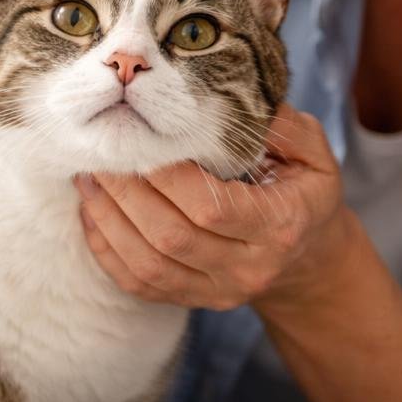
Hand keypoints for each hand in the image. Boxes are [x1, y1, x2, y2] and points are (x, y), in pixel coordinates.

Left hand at [73, 104, 349, 311]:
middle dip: (127, 193)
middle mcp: (250, 268)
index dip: (167, 177)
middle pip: (171, 237)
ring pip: (147, 266)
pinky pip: (138, 284)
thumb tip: (238, 100)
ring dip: (108, 221)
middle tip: (102, 155)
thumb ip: (283, 127)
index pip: (211, 207)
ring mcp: (219, 291)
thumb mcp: (312, 154)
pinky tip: (93, 214)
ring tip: (88, 180)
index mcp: (279, 226)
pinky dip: (107, 250)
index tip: (141, 143)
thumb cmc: (302, 191)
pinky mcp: (193, 301)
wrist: (305, 255)